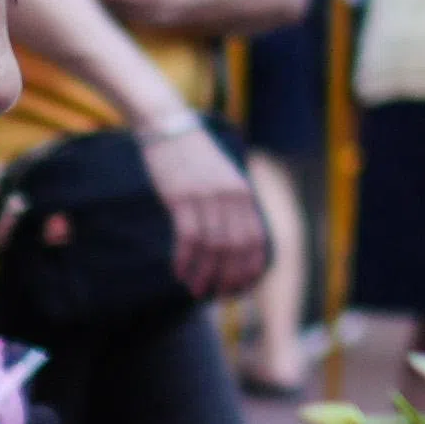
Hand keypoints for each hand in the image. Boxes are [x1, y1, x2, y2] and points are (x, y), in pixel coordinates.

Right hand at [143, 116, 270, 299]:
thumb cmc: (194, 158)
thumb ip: (232, 206)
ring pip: (212, 247)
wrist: (168, 128)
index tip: (241, 288)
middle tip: (217, 295)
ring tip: (196, 290)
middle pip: (236, 249)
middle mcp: (230, 196)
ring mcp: (206, 196)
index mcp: (243, 193)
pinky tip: (180, 272)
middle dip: (229, 277)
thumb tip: (234, 244)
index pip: (256, 240)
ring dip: (205, 274)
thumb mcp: (223, 178)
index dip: (250, 269)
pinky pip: (188, 237)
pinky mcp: (181, 197)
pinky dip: (185, 260)